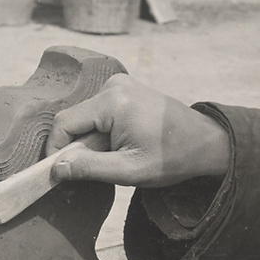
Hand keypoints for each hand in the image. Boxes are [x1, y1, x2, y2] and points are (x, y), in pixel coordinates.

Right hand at [46, 74, 230, 187]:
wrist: (205, 143)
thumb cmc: (171, 157)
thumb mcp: (128, 170)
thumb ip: (88, 168)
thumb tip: (56, 169)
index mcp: (113, 101)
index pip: (64, 123)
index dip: (55, 150)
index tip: (58, 174)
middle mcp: (113, 85)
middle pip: (73, 119)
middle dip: (74, 147)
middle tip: (92, 170)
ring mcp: (119, 85)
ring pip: (83, 117)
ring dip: (88, 142)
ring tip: (111, 158)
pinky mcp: (123, 90)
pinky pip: (96, 113)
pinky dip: (98, 134)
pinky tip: (117, 146)